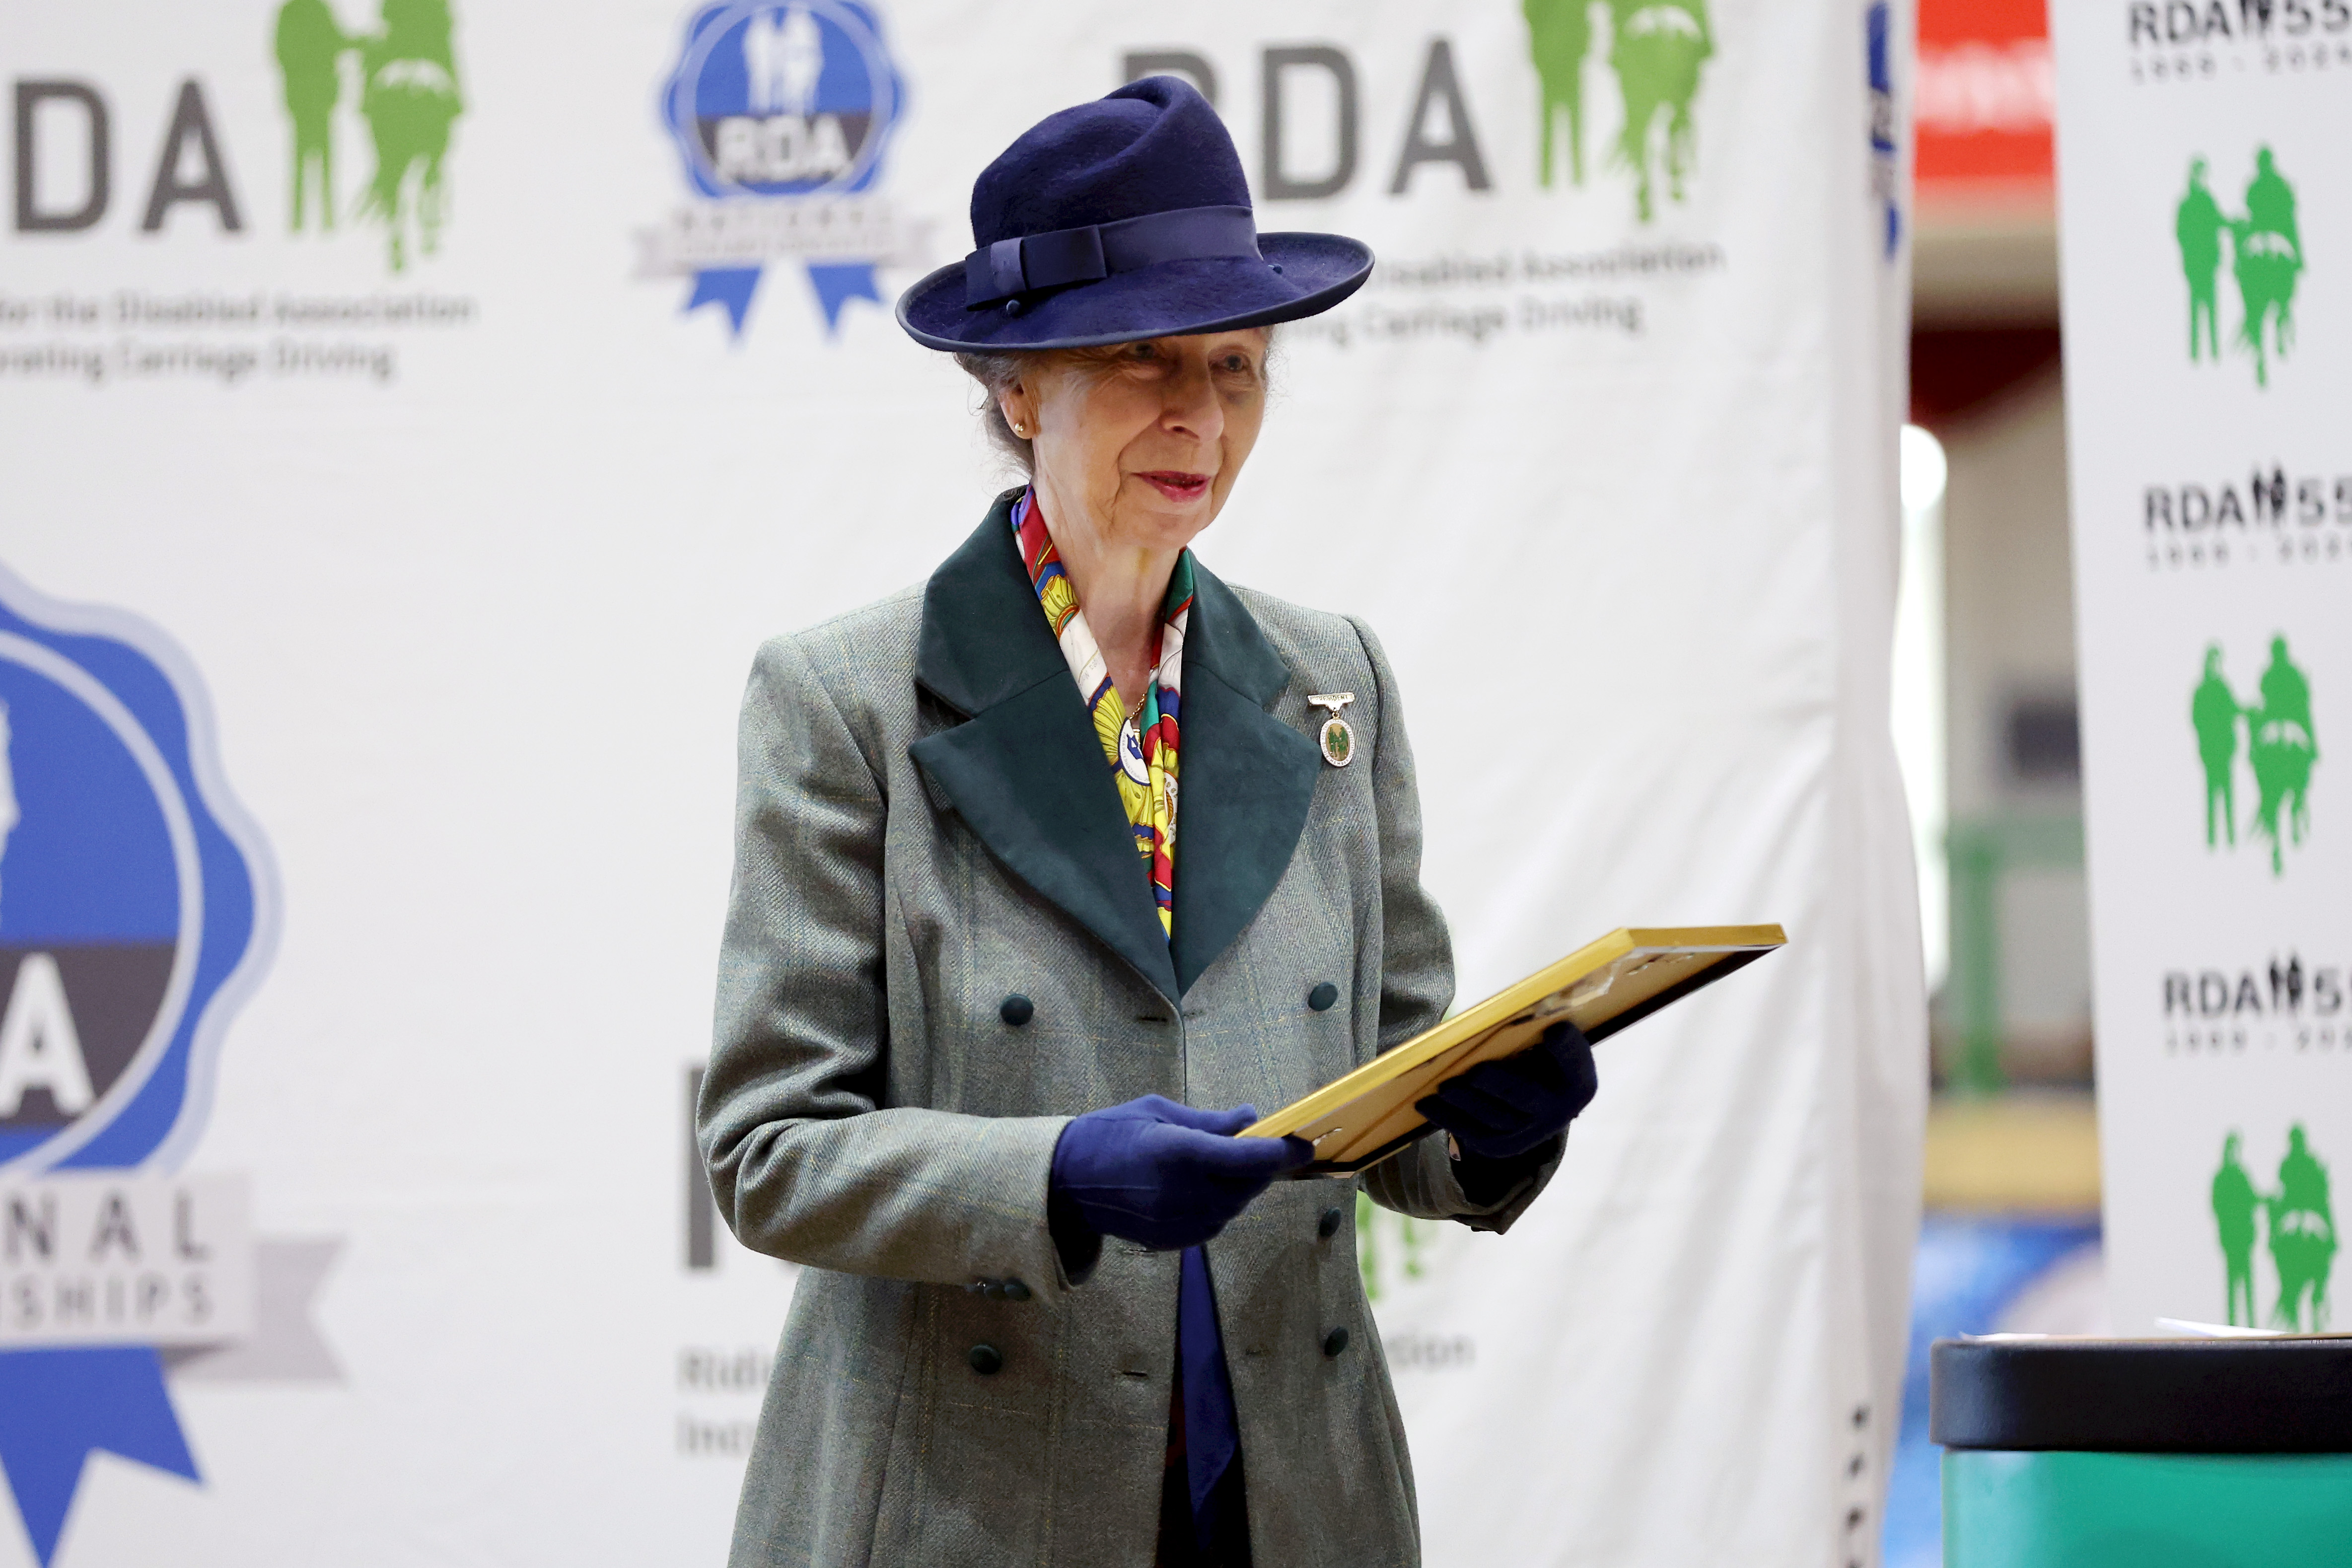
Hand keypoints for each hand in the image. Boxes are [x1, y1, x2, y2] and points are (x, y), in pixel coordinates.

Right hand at [1050, 1095, 1312, 1250]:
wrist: (1063, 1182)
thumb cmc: (1110, 1133)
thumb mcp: (1158, 1111)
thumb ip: (1209, 1121)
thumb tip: (1251, 1118)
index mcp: (1177, 1152)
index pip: (1248, 1159)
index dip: (1283, 1153)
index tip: (1305, 1144)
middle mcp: (1180, 1193)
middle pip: (1247, 1186)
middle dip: (1265, 1167)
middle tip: (1271, 1147)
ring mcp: (1175, 1223)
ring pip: (1234, 1209)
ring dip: (1244, 1187)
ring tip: (1236, 1164)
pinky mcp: (1170, 1242)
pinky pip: (1214, 1225)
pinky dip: (1222, 1205)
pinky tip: (1210, 1187)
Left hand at [1415, 1020, 1597, 1160]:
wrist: (1541, 1105)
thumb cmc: (1540, 1061)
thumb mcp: (1546, 1043)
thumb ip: (1533, 1031)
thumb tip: (1502, 1015)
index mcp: (1576, 1077)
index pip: (1575, 1058)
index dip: (1566, 1047)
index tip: (1555, 1031)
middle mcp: (1559, 1110)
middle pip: (1526, 1095)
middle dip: (1499, 1084)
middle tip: (1475, 1071)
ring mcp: (1531, 1132)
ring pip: (1495, 1118)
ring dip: (1466, 1103)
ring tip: (1444, 1087)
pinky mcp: (1505, 1146)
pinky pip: (1475, 1135)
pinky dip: (1449, 1119)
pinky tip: (1426, 1106)